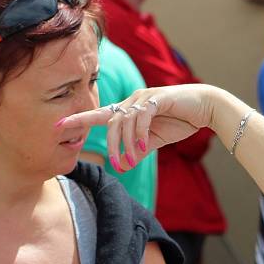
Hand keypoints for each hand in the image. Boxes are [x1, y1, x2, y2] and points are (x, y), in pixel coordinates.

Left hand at [59, 84, 217, 172]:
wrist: (205, 108)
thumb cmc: (180, 121)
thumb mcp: (155, 140)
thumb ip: (139, 149)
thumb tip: (125, 164)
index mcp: (128, 109)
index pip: (99, 115)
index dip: (79, 120)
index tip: (58, 126)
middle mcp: (132, 100)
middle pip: (110, 123)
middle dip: (111, 146)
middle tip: (115, 164)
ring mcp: (144, 98)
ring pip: (124, 122)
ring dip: (126, 144)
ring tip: (132, 159)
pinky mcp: (157, 99)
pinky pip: (141, 118)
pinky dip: (139, 135)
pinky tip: (143, 147)